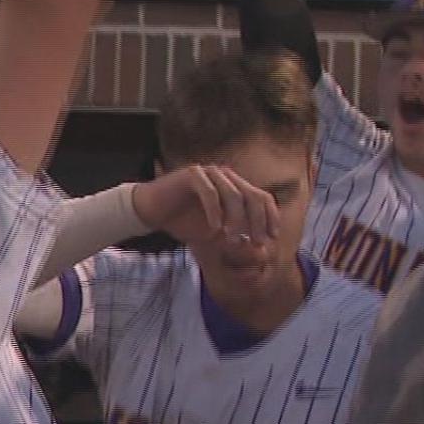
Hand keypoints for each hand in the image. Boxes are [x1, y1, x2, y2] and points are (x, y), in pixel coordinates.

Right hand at [133, 164, 279, 247]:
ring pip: (234, 195)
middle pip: (253, 195)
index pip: (262, 198)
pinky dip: (215, 212)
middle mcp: (226, 177)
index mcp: (235, 186)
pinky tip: (215, 230)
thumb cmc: (184, 221)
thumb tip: (258, 250)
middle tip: (257, 242)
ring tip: (232, 241)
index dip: (270, 217)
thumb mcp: (214, 234)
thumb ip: (234, 237)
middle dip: (257, 221)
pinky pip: (210, 193)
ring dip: (236, 220)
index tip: (271, 238)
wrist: (151, 210)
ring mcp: (210, 173)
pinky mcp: (192, 174)